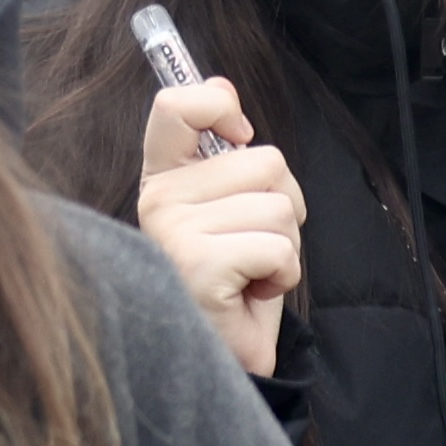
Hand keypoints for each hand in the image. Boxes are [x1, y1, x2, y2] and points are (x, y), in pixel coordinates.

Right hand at [128, 75, 300, 381]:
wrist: (225, 360)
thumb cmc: (235, 281)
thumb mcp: (229, 207)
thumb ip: (225, 153)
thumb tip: (222, 85)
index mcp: (162, 180)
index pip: (176, 106)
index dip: (220, 104)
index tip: (238, 135)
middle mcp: (159, 201)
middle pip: (265, 160)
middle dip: (284, 204)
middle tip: (255, 245)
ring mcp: (174, 233)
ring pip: (280, 205)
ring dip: (287, 245)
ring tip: (254, 273)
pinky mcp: (199, 266)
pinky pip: (278, 246)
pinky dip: (283, 274)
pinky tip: (253, 293)